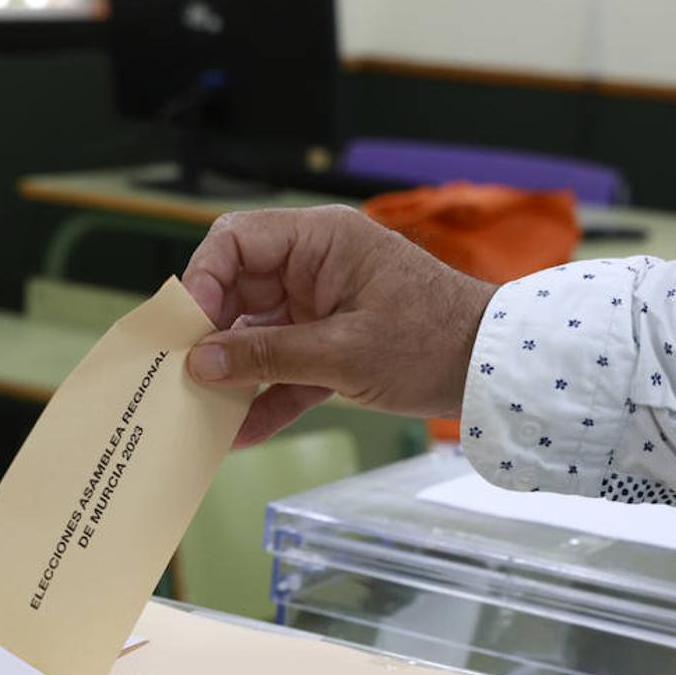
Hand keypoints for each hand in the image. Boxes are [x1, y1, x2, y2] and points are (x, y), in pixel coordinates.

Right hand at [181, 205, 497, 446]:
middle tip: (181, 378)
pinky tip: (240, 434)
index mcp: (319, 241)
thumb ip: (267, 356)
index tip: (186, 330)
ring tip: (201, 412)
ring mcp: (322, 307)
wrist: (494, 372)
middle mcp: (314, 266)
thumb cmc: (433, 342)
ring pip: (257, 335)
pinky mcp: (334, 346)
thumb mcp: (344, 352)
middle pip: (237, 291)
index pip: (236, 242)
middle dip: (209, 337)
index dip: (202, 281)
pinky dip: (266, 398)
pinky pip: (285, 368)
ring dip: (233, 375)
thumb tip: (199, 363)